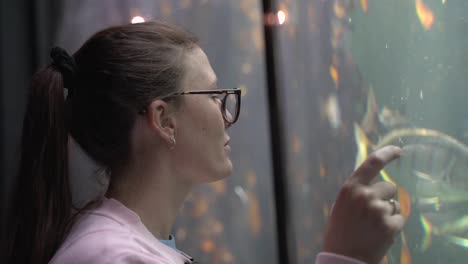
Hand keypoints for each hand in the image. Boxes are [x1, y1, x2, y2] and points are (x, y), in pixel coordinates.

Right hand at [323, 145, 404, 263]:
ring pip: (395, 204)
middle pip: (389, 187)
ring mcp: (378, 210)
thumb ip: (357, 192)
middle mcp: (365, 195)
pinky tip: (379, 233)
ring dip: (388, 212)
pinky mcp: (390, 225)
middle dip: (384, 197)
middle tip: (371, 214)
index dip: (388, 153)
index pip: (373, 163)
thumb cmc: (340, 231)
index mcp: (350, 188)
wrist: (343, 257)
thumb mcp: (342, 205)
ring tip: (372, 226)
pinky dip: (392, 225)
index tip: (399, 150)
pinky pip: (399, 218)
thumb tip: (376, 183)